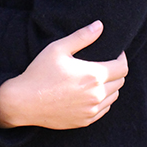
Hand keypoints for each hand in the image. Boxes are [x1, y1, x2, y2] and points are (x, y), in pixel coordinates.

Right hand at [0, 20, 127, 128]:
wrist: (24, 102)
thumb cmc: (39, 73)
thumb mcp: (58, 49)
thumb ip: (82, 36)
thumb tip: (100, 25)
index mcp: (93, 75)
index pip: (122, 67)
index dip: (121, 58)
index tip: (116, 53)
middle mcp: (96, 95)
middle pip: (120, 82)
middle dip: (117, 71)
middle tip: (106, 64)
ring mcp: (91, 110)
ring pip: (114, 96)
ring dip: (111, 86)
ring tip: (98, 78)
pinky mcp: (85, 121)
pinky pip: (104, 109)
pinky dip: (103, 100)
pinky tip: (91, 93)